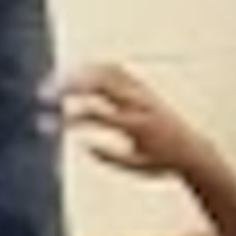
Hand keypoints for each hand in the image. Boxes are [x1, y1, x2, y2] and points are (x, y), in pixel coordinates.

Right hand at [56, 65, 215, 180]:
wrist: (192, 150)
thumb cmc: (162, 163)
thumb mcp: (135, 166)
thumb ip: (109, 156)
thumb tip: (83, 144)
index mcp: (137, 125)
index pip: (96, 114)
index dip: (69, 117)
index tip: (46, 123)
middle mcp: (140, 104)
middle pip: (100, 84)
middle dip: (70, 86)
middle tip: (43, 94)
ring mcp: (143, 93)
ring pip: (108, 72)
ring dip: (80, 73)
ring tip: (54, 81)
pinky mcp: (144, 89)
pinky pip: (118, 71)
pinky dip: (96, 68)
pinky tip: (77, 72)